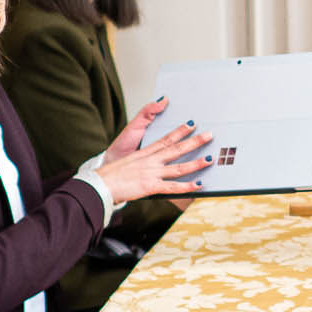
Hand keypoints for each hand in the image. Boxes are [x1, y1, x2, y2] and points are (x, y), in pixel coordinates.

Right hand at [94, 99, 213, 203]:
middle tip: (210, 135)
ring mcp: (151, 173)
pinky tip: (199, 185)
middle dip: (194, 141)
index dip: (180, 131)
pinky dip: (187, 186)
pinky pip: (172, 187)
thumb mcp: (125, 161)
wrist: (100, 184)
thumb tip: (148, 159)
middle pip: (176, 149)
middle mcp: (150, 161)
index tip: (191, 124)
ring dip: (196, 163)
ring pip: (179, 167)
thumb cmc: (110, 176)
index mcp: (144, 154)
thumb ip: (139, 159)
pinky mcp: (150, 186)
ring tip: (210, 158)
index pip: (166, 139)